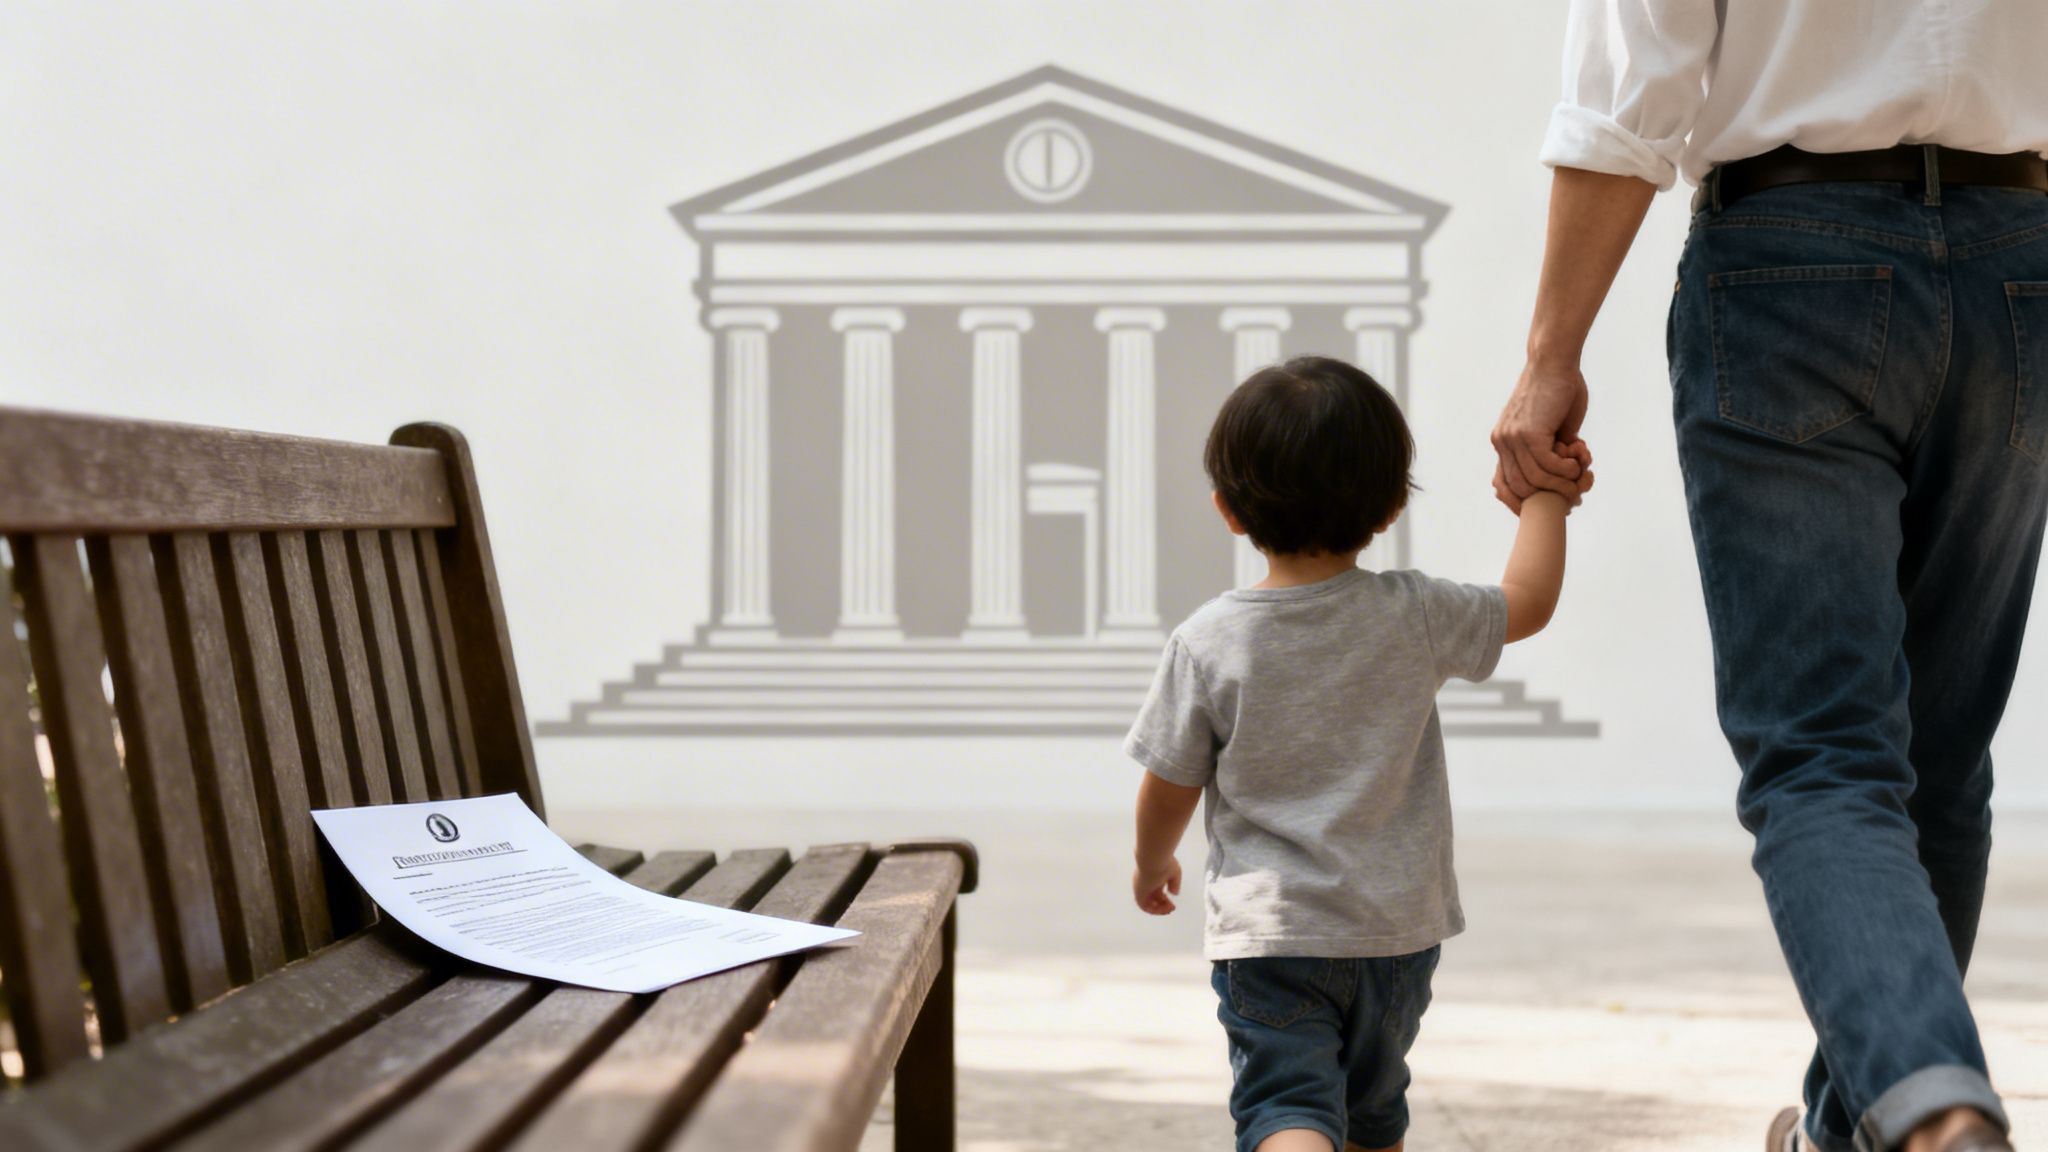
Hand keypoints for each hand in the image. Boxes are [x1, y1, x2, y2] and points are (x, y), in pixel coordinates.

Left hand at [1134, 856, 1181, 914]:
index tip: (1173, 902)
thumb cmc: (1164, 861)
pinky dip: (1155, 910)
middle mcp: (1144, 883)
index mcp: (1151, 876)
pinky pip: (1144, 907)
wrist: (1154, 857)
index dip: (1164, 899)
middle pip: (1151, 898)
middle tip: (1173, 907)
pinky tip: (1165, 909)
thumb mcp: (1174, 872)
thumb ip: (1174, 883)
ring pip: (1147, 904)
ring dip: (1159, 909)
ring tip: (1170, 908)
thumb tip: (1174, 893)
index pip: (1156, 892)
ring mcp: (1140, 887)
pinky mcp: (1138, 892)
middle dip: (1163, 905)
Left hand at [1492, 361, 1590, 512]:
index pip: (1503, 486)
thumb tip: (1565, 477)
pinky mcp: (1529, 433)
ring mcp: (1513, 438)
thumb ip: (1552, 450)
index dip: (1523, 502)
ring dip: (1564, 484)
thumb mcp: (1551, 427)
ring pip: (1537, 480)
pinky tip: (1579, 458)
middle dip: (1551, 497)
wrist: (1555, 360)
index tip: (1549, 507)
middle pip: (1521, 489)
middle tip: (1577, 494)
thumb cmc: (1559, 390)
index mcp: (1503, 443)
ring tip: (1582, 475)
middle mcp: (1502, 442)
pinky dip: (1567, 469)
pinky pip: (1548, 466)